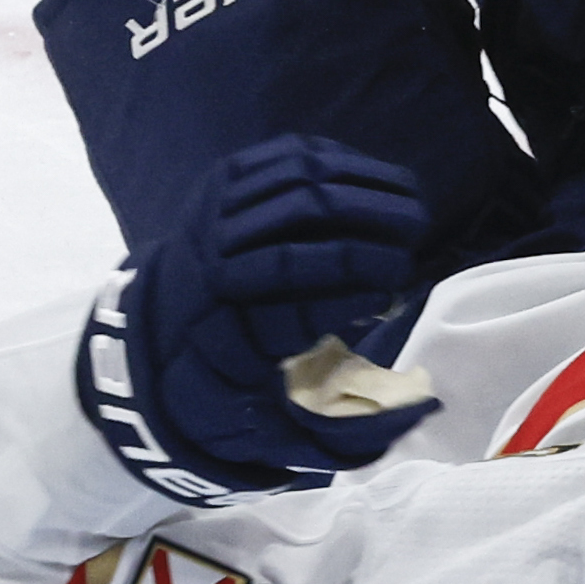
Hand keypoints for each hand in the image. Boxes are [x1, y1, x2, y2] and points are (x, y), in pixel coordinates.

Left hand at [94, 136, 441, 499]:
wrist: (162, 319)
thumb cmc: (233, 373)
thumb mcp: (271, 420)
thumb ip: (343, 427)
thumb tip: (421, 408)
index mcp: (222, 314)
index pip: (296, 283)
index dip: (356, 276)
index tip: (396, 280)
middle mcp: (215, 253)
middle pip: (302, 216)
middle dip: (370, 223)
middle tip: (415, 234)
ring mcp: (217, 207)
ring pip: (300, 178)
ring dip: (365, 186)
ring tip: (411, 202)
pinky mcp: (224, 176)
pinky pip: (288, 156)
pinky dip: (340, 162)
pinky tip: (376, 180)